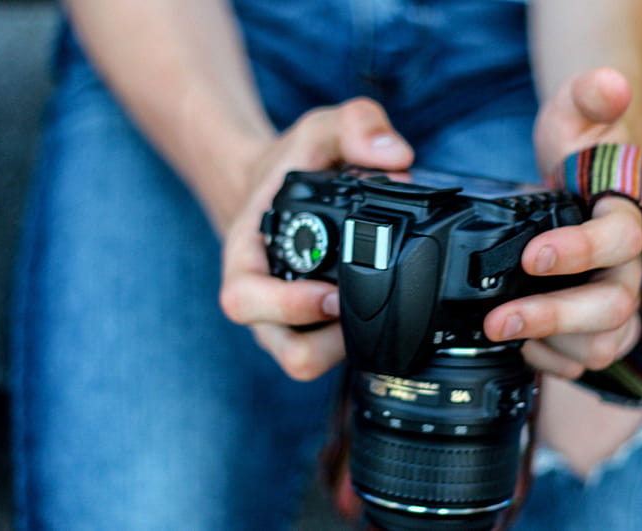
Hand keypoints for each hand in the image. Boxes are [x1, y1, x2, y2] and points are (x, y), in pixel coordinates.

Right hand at [220, 98, 413, 380]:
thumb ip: (355, 124)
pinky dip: (358, 342)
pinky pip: (333, 353)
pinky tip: (382, 311)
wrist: (275, 189)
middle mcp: (265, 299)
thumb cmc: (289, 167)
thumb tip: (397, 156)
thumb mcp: (317, 130)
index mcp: (247, 259)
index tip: (331, 294)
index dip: (286, 307)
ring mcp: (291, 319)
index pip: (244, 301)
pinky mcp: (317, 328)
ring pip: (310, 362)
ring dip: (345, 348)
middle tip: (362, 308)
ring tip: (378, 312)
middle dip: (327, 342)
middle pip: (285, 349)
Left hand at [484, 68, 641, 378]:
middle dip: (553, 316)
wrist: (586, 180)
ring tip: (504, 333)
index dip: (579, 251)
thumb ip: (590, 98)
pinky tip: (523, 347)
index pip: (620, 240)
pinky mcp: (595, 326)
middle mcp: (629, 267)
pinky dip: (553, 362)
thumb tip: (609, 84)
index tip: (532, 254)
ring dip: (553, 345)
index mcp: (627, 216)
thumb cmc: (582, 150)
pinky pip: (586, 360)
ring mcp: (615, 300)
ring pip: (604, 343)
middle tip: (498, 319)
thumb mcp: (578, 115)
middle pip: (612, 306)